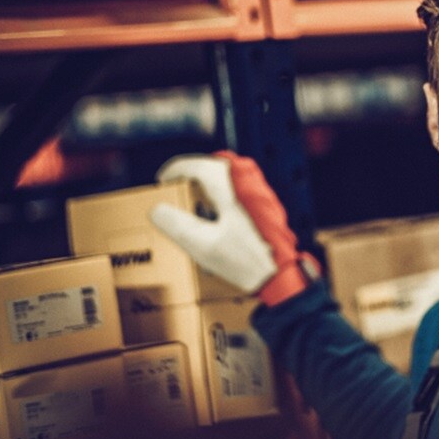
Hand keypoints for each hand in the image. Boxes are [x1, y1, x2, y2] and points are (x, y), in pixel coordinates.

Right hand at [150, 150, 316, 304]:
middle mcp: (247, 182)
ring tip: (192, 202)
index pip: (195, 165)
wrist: (281, 274)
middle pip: (212, 167)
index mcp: (230, 187)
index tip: (162, 181)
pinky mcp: (266, 205)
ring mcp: (259, 193)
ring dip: (207, 184)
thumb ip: (176, 225)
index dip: (174, 171)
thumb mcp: (203, 245)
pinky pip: (237, 189)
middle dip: (191, 175)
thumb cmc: (247, 260)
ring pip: (226, 176)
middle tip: (175, 188)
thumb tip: (157, 210)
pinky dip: (221, 194)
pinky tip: (215, 214)